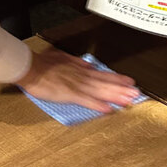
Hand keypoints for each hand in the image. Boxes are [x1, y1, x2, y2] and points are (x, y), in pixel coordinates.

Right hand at [15, 47, 141, 113]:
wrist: (29, 66)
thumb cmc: (42, 63)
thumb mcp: (61, 57)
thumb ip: (76, 62)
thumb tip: (88, 64)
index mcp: (79, 69)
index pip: (102, 75)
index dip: (117, 79)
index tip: (130, 82)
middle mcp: (81, 77)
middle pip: (105, 83)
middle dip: (122, 89)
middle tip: (137, 93)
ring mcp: (76, 85)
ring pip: (100, 91)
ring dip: (116, 95)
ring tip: (129, 100)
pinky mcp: (68, 94)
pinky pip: (86, 100)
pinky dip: (98, 104)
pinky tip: (108, 109)